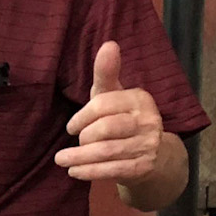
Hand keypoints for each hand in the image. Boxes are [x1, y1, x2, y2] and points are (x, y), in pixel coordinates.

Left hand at [56, 42, 164, 183]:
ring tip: (62, 160)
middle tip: (73, 143)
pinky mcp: (143, 167)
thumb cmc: (124, 119)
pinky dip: (89, 172)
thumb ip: (106, 73)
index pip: (103, 105)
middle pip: (104, 129)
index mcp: (139, 99)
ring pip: (106, 152)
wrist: (154, 155)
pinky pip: (112, 170)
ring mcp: (148, 145)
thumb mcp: (114, 95)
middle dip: (83, 138)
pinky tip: (74, 172)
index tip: (71, 128)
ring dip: (79, 158)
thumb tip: (109, 44)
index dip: (82, 117)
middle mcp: (148, 120)